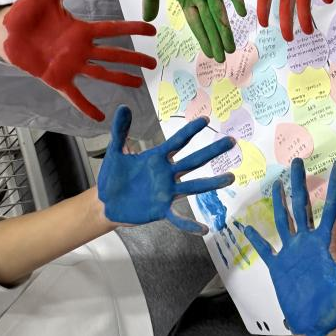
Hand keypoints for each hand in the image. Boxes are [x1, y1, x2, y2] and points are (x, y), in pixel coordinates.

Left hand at [1, 0, 156, 121]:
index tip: (152, 30)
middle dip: (134, 58)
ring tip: (137, 84)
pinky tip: (99, 117)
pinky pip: (75, 94)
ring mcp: (71, 65)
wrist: (5, 30)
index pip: (113, 29)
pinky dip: (86, 106)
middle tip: (153, 63)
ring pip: (101, 73)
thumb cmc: (28, 12)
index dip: (133, 28)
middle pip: (114, 54)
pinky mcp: (57, 78)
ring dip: (120, 78)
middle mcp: (81, 49)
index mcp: (81, 30)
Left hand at [98, 105, 236, 231]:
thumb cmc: (113, 176)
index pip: (178, 141)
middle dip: (212, 151)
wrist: (105, 202)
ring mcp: (166, 191)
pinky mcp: (161, 208)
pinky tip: (204, 229)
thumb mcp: (115, 151)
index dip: (191, 130)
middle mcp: (167, 173)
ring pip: (194, 186)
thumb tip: (123, 107)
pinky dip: (190, 224)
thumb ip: (120, 130)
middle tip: (231, 141)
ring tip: (230, 178)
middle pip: (194, 160)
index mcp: (157, 158)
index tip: (205, 119)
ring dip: (212, 183)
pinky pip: (178, 217)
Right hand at [142, 0, 246, 62]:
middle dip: (216, 39)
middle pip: (210, 21)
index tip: (210, 56)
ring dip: (225, 26)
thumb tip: (147, 21)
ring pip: (220, 9)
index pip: (196, 23)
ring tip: (232, 44)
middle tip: (224, 57)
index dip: (204, 39)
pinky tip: (241, 12)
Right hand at [238, 158, 335, 335]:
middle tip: (297, 161)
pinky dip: (256, 238)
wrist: (320, 331)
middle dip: (300, 183)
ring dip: (280, 202)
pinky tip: (247, 226)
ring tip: (276, 182)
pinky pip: (265, 249)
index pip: (332, 206)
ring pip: (284, 221)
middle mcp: (309, 243)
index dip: (335, 185)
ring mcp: (293, 254)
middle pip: (303, 206)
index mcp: (328, 243)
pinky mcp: (279, 268)